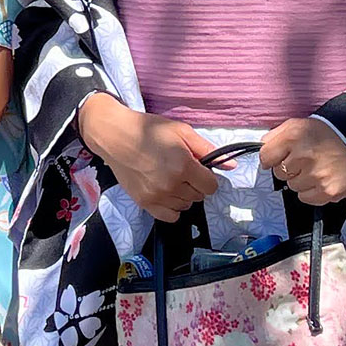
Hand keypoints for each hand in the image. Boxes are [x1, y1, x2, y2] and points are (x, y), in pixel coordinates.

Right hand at [78, 95, 218, 218]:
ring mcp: (157, 196)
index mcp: (183, 165)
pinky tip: (167, 193)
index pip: (211, 186)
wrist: (115, 136)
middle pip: (199, 196)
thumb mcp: (181, 131)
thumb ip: (206, 149)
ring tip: (171, 178)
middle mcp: (171, 184)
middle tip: (182, 169)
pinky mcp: (144, 203)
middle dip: (195, 184)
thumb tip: (231, 165)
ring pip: (186, 206)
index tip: (199, 169)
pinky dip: (172, 207)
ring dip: (184, 195)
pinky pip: (170, 216)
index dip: (208, 177)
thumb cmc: (147, 129)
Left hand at [259, 117, 345, 207]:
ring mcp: (316, 176)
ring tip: (317, 167)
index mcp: (293, 137)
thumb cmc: (326, 133)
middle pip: (279, 174)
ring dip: (302, 179)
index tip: (282, 156)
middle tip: (306, 159)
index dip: (272, 158)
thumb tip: (262, 149)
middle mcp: (303, 156)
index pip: (265, 157)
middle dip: (289, 168)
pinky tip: (322, 179)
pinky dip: (312, 191)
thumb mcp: (297, 124)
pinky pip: (306, 198)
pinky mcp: (328, 192)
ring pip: (293, 186)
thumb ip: (275, 135)